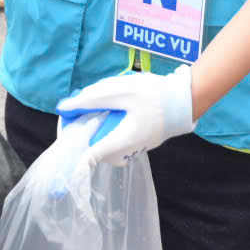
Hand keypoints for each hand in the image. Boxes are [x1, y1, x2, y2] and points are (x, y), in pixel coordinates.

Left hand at [56, 68, 196, 164]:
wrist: (185, 101)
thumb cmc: (155, 96)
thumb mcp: (121, 91)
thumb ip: (90, 99)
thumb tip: (64, 107)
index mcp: (116, 144)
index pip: (82, 158)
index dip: (68, 141)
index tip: (67, 121)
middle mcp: (120, 155)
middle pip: (88, 144)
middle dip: (84, 122)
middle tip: (92, 100)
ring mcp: (127, 152)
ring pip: (99, 138)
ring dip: (96, 120)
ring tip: (110, 100)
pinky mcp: (132, 146)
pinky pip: (110, 137)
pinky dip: (107, 122)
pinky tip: (118, 106)